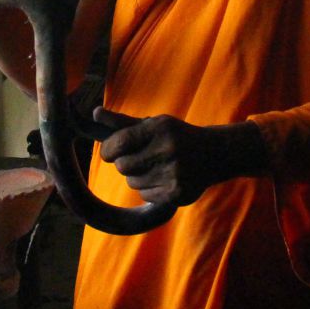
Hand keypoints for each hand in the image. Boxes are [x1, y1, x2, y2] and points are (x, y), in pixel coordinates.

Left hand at [94, 108, 267, 205]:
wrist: (215, 154)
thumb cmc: (176, 135)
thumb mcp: (153, 124)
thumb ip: (122, 122)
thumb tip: (95, 113)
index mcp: (159, 128)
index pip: (119, 143)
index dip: (108, 150)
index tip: (110, 151)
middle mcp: (168, 150)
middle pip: (122, 166)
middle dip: (123, 163)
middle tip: (136, 158)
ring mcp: (174, 173)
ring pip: (132, 182)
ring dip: (136, 176)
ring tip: (154, 167)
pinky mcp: (178, 193)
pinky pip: (145, 195)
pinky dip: (148, 188)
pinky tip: (163, 178)